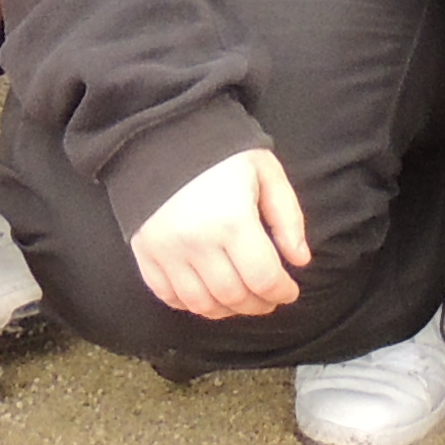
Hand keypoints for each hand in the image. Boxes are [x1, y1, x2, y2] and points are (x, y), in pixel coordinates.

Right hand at [127, 147, 309, 323]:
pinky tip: (208, 295)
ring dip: (227, 310)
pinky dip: (192, 305)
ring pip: (202, 304)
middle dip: (258, 304)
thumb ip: (287, 217)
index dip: (281, 292)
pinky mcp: (145, 254)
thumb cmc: (221, 152)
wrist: (162, 134)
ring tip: (242, 300)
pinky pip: (169, 297)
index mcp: (232, 220)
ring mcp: (166, 252)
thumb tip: (300, 260)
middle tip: (269, 298)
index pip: (263, 278)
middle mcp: (197, 242)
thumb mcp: (265, 170)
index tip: (289, 291)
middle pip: (234, 297)